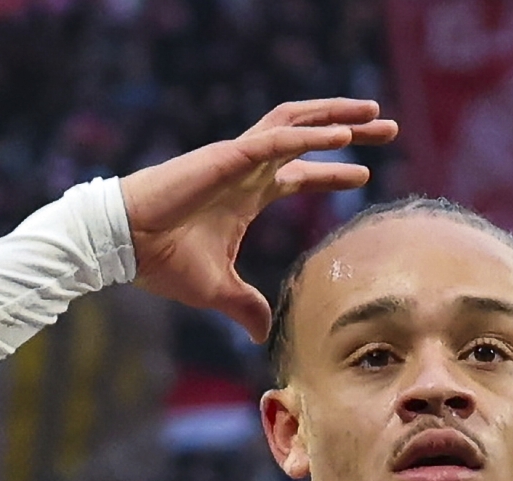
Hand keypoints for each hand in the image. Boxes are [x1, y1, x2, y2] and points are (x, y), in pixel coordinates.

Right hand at [120, 99, 396, 340]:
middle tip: (388, 128)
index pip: (300, 174)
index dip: (333, 173)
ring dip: (337, 115)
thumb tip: (264, 335)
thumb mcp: (218, 291)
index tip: (365, 175)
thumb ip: (246, 308)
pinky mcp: (227, 157)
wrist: (123, 245)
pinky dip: (310, 135)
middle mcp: (247, 169)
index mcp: (246, 194)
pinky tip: (342, 135)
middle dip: (349, 129)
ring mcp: (237, 158)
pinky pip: (277, 140)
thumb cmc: (162, 261)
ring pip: (296, 122)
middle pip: (308, 137)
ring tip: (374, 113)